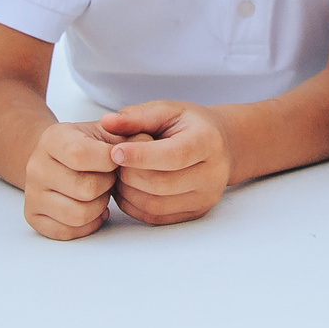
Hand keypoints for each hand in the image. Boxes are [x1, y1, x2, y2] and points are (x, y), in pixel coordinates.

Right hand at [22, 121, 119, 240]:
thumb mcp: (110, 132)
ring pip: (78, 214)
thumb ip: (131, 137)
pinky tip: (92, 207)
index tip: (116, 160)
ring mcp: (32, 193)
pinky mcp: (33, 216)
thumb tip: (144, 149)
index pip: (80, 154)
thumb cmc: (91, 146)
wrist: (59, 158)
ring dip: (99, 206)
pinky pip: (68, 231)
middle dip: (107, 185)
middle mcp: (35, 166)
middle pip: (85, 189)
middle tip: (109, 178)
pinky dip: (88, 224)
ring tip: (101, 193)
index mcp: (52, 138)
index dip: (108, 161)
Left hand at [101, 101, 233, 226]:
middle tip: (113, 163)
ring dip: (128, 192)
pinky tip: (128, 188)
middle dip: (129, 174)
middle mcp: (213, 173)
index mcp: (208, 141)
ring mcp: (206, 197)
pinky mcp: (195, 213)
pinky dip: (133, 205)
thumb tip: (107, 122)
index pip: (173, 155)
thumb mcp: (167, 110)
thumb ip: (137, 116)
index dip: (140, 156)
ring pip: (155, 205)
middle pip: (161, 184)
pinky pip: (155, 217)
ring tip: (118, 174)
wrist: (221, 145)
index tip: (114, 152)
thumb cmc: (189, 125)